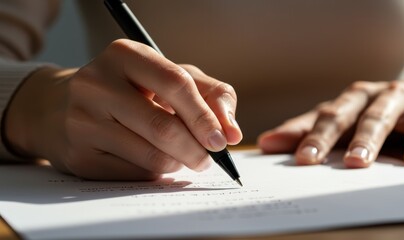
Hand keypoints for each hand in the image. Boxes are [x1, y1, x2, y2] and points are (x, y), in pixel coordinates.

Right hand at [4, 39, 241, 179]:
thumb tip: (232, 132)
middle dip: (195, 149)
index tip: (223, 141)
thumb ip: (210, 94)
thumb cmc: (130, 90)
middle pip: (162, 126)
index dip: (204, 116)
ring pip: (150, 155)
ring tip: (183, 159)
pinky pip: (133, 173)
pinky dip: (154, 172)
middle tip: (208, 160)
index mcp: (124, 54)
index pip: (176, 84)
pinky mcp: (78, 155)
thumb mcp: (170, 77)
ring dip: (178, 163)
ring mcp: (82, 120)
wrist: (63, 107)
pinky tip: (154, 161)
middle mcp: (96, 83)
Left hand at [258, 72, 403, 167]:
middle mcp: (365, 97)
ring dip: (366, 140)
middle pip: (341, 116)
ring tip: (356, 162)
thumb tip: (265, 143)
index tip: (278, 153)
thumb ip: (306, 133)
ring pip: (377, 118)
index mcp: (343, 102)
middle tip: (309, 159)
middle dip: (323, 138)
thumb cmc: (373, 116)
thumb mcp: (343, 125)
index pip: (316, 119)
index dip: (297, 136)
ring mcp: (394, 99)